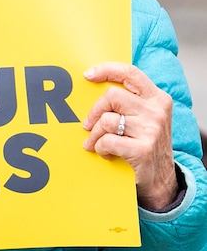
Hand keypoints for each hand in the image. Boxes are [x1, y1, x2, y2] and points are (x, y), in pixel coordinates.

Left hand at [82, 61, 177, 210]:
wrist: (163, 181)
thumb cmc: (146, 144)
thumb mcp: (145, 118)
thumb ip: (129, 101)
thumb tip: (94, 84)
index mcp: (157, 98)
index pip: (130, 73)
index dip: (106, 70)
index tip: (88, 75)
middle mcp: (156, 111)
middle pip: (112, 96)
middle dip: (94, 111)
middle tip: (88, 125)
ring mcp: (151, 130)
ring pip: (106, 120)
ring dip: (95, 134)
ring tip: (96, 143)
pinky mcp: (142, 149)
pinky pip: (107, 141)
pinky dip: (100, 148)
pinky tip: (106, 153)